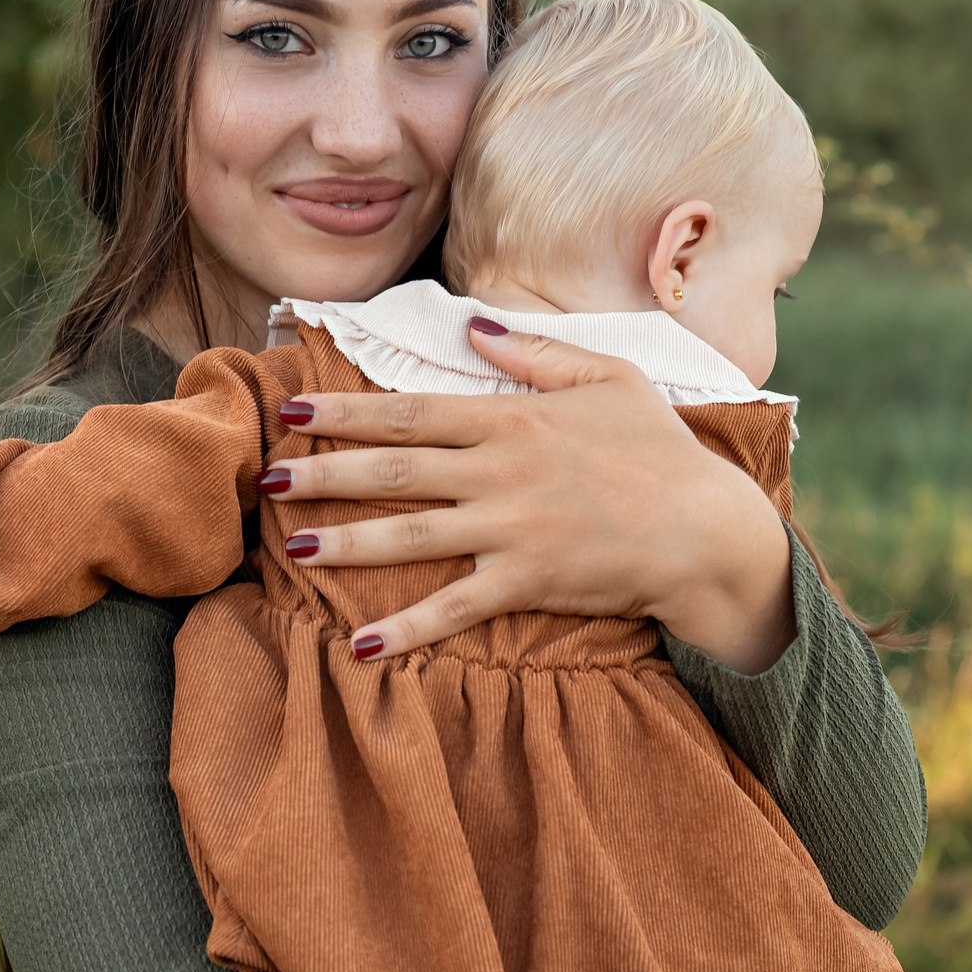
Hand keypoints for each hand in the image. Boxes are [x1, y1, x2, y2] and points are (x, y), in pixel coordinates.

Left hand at [267, 322, 794, 669]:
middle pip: (394, 470)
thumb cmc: (660, 450)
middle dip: (322, 474)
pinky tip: (361, 645)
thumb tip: (473, 326)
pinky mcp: (528, 581)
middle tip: (264, 480)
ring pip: (410, 536)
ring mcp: (511, 529)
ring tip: (288, 547)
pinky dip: (408, 628)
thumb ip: (536, 352)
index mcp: (512, 419)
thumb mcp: (608, 378)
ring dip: (344, 542)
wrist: (707, 529)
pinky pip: (456, 609)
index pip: (411, 411)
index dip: (346, 410)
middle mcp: (501, 472)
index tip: (293, 411)